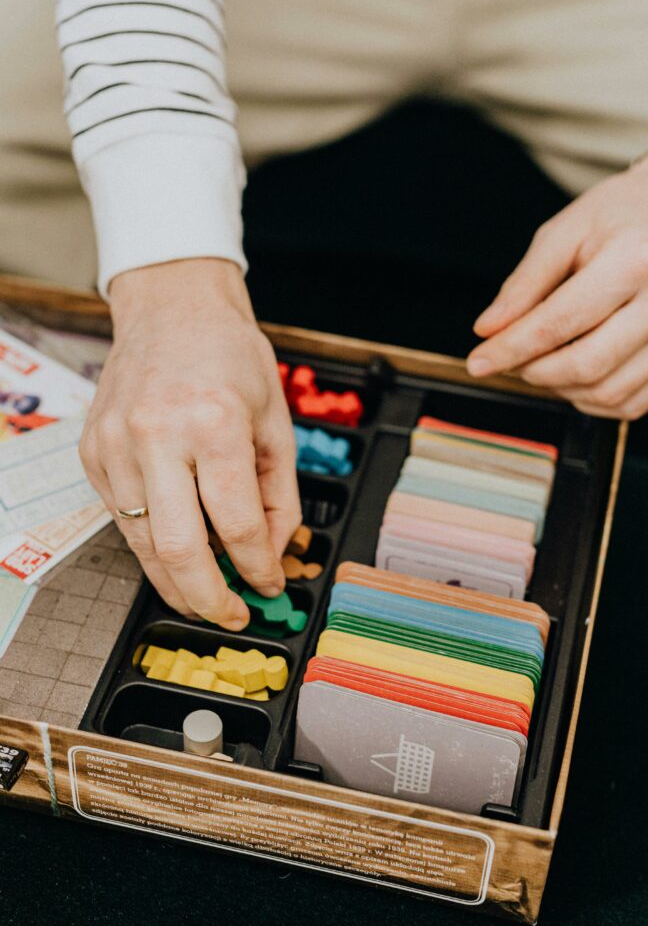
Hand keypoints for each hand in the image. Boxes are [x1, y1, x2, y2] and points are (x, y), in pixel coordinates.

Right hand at [80, 258, 300, 628]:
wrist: (171, 308)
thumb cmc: (229, 357)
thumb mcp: (275, 421)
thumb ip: (278, 493)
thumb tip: (276, 551)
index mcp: (213, 424)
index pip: (237, 524)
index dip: (258, 568)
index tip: (269, 585)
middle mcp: (157, 436)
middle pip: (180, 549)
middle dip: (208, 599)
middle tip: (230, 616)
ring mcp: (115, 445)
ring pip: (142, 543)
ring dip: (175, 582)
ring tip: (204, 596)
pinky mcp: (92, 452)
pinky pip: (121, 517)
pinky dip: (150, 544)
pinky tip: (175, 548)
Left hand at [468, 150, 647, 419]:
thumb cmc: (618, 216)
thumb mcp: (561, 232)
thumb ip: (523, 285)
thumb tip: (488, 331)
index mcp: (637, 257)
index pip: (559, 323)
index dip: (510, 349)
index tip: (478, 362)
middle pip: (586, 365)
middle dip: (534, 372)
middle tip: (510, 361)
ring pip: (607, 393)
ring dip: (560, 388)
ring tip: (541, 363)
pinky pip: (631, 403)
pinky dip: (591, 400)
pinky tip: (574, 376)